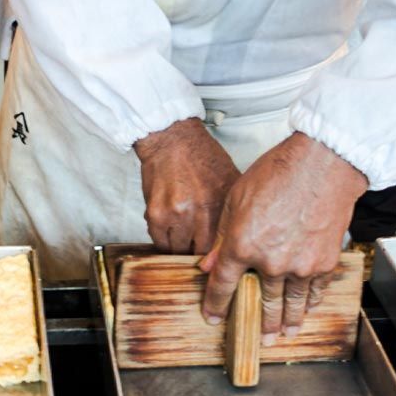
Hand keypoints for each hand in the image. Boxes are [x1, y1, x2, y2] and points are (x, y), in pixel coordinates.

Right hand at [133, 118, 238, 254]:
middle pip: (200, 253)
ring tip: (184, 237)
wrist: (171, 139)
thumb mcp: (230, 179)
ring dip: (181, 247)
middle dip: (200, 252)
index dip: (219, 254)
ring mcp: (174, 215)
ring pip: (178, 250)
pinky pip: (159, 241)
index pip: (221, 246)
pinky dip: (165, 240)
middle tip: (200, 248)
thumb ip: (233, 210)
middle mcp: (198, 213)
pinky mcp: (155, 214)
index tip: (217, 255)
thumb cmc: (201, 156)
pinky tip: (171, 230)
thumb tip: (239, 235)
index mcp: (219, 205)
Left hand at [199, 133, 366, 340]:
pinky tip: (308, 307)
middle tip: (261, 338)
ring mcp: (300, 265)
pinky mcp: (325, 261)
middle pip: (262, 302)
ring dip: (288, 322)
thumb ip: (222, 236)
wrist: (322, 164)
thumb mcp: (235, 199)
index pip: (224, 285)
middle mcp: (271, 262)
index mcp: (242, 245)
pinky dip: (311, 302)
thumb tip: (208, 263)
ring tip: (286, 334)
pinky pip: (315, 290)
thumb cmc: (278, 172)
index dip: (216, 304)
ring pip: (292, 303)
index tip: (213, 317)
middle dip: (260, 323)